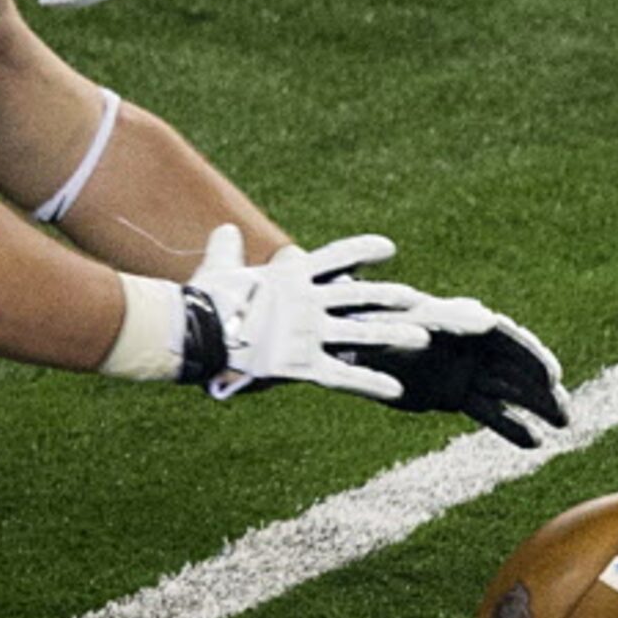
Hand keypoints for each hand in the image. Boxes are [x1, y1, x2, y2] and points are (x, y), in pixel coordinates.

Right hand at [181, 225, 432, 400]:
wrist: (194, 330)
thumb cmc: (203, 299)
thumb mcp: (218, 267)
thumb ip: (227, 248)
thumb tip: (225, 228)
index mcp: (291, 277)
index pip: (336, 257)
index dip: (363, 250)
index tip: (389, 248)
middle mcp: (308, 302)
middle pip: (360, 296)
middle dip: (391, 297)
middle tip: (417, 299)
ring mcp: (309, 333)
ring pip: (363, 333)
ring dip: (395, 336)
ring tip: (424, 338)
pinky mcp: (302, 364)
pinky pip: (345, 375)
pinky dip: (372, 383)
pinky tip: (397, 389)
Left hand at [336, 304, 571, 449]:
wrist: (349, 342)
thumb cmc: (379, 323)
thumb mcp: (413, 320)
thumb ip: (449, 321)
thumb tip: (490, 320)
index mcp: (466, 321)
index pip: (510, 340)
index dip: (533, 357)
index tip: (553, 376)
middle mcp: (473, 347)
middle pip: (516, 368)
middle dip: (542, 389)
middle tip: (566, 410)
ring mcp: (466, 372)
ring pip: (509, 392)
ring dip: (536, 407)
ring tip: (564, 424)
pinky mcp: (455, 396)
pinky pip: (489, 412)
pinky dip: (511, 427)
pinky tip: (535, 443)